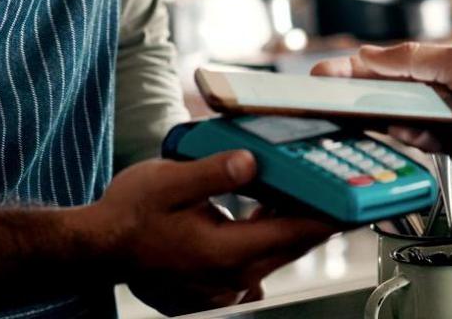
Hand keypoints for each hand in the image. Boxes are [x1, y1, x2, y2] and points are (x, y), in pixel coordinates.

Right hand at [84, 153, 336, 313]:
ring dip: (286, 228)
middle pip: (290, 247)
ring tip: (297, 193)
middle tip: (336, 188)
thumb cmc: (127, 214)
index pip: (294, 235)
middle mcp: (230, 278)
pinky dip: (261, 240)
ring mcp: (221, 290)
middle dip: (315, 218)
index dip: (330, 216)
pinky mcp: (212, 291)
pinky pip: (251, 265)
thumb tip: (252, 161)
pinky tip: (259, 214)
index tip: (357, 201)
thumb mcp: (169, 180)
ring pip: (272, 256)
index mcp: (226, 252)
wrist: (94, 249)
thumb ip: (215, 171)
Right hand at [313, 43, 451, 176]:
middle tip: (343, 105)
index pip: (379, 79)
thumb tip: (365, 55)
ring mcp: (448, 136)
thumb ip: (408, 60)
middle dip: (370, 107)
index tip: (320, 80)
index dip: (350, 80)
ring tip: (438, 108)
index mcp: (429, 78)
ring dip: (425, 121)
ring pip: (415, 136)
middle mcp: (434, 108)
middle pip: (389, 111)